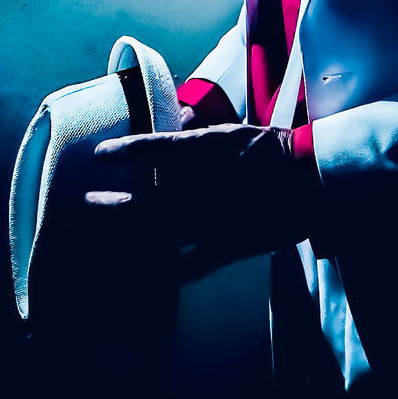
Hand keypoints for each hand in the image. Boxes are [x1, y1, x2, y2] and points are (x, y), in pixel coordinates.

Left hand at [85, 123, 320, 279]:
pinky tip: (136, 275)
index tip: (99, 155)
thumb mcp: (234, 132)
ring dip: (123, 238)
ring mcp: (213, 220)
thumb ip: (202, 134)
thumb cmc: (273, 150)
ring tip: (98, 239)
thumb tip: (181, 122)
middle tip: (85, 206)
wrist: (313, 178)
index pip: (155, 150)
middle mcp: (203, 186)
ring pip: (157, 235)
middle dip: (110, 206)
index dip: (124, 152)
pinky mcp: (225, 246)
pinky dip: (159, 272)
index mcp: (206, 152)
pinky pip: (186, 266)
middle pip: (145, 201)